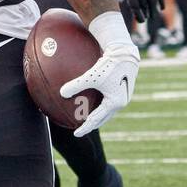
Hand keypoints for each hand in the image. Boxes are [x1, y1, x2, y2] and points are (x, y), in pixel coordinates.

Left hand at [59, 11, 140, 137]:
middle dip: (92, 124)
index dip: (85, 127)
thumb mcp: (91, 76)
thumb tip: (62, 93)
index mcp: (114, 103)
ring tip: (88, 117)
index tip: (76, 133)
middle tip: (81, 128)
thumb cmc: (109, 65)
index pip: (96, 119)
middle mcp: (121, 102)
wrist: (125, 53)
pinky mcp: (123, 89)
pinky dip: (101, 106)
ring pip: (108, 111)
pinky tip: (94, 100)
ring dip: (98, 116)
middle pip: (104, 118)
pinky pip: (109, 102)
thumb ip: (76, 85)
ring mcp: (123, 96)